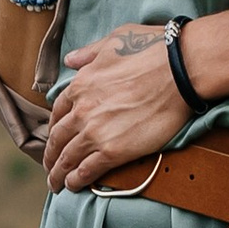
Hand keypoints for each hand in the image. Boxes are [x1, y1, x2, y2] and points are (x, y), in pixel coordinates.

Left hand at [43, 23, 186, 190]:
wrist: (180, 70)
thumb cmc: (152, 51)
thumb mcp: (114, 41)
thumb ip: (89, 53)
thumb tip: (71, 59)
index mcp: (81, 85)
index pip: (58, 112)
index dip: (54, 128)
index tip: (55, 138)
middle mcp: (82, 110)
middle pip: (58, 138)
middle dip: (51, 155)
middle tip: (49, 167)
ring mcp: (95, 132)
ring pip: (68, 158)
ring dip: (58, 173)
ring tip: (56, 184)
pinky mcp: (114, 151)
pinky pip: (87, 170)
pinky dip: (76, 180)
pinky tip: (73, 186)